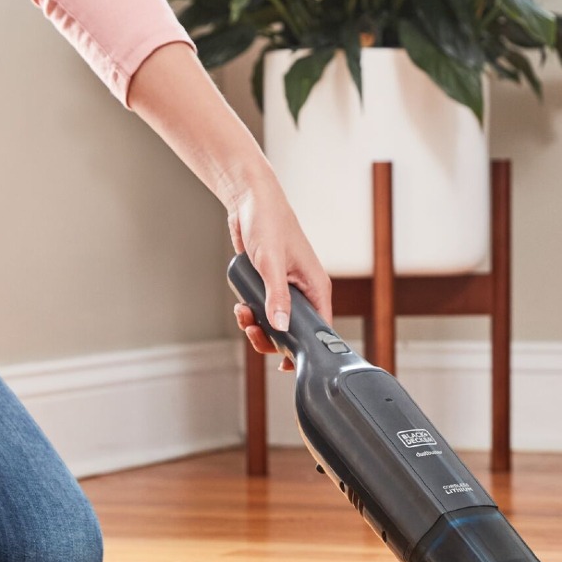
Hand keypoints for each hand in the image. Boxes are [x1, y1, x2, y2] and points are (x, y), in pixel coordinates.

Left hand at [228, 176, 331, 370]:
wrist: (249, 200)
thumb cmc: (268, 221)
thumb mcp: (271, 261)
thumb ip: (277, 295)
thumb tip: (280, 325)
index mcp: (316, 288)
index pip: (320, 330)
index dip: (305, 350)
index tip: (285, 361)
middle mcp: (304, 292)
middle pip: (295, 332)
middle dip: (272, 337)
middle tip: (253, 330)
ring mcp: (287, 290)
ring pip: (276, 324)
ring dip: (258, 326)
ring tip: (243, 314)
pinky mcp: (270, 286)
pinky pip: (263, 311)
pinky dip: (251, 314)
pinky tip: (241, 306)